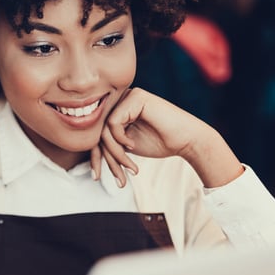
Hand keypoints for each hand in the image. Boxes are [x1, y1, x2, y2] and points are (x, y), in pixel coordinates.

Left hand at [91, 87, 242, 187]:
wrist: (187, 140)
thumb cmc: (161, 143)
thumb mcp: (126, 147)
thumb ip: (109, 145)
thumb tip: (88, 153)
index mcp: (118, 111)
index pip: (97, 135)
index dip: (95, 157)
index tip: (96, 177)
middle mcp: (121, 101)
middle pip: (98, 133)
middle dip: (107, 159)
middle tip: (118, 177)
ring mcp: (127, 97)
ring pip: (104, 130)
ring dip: (115, 153)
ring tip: (129, 166)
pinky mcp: (135, 97)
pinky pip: (113, 123)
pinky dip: (120, 139)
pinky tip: (133, 146)